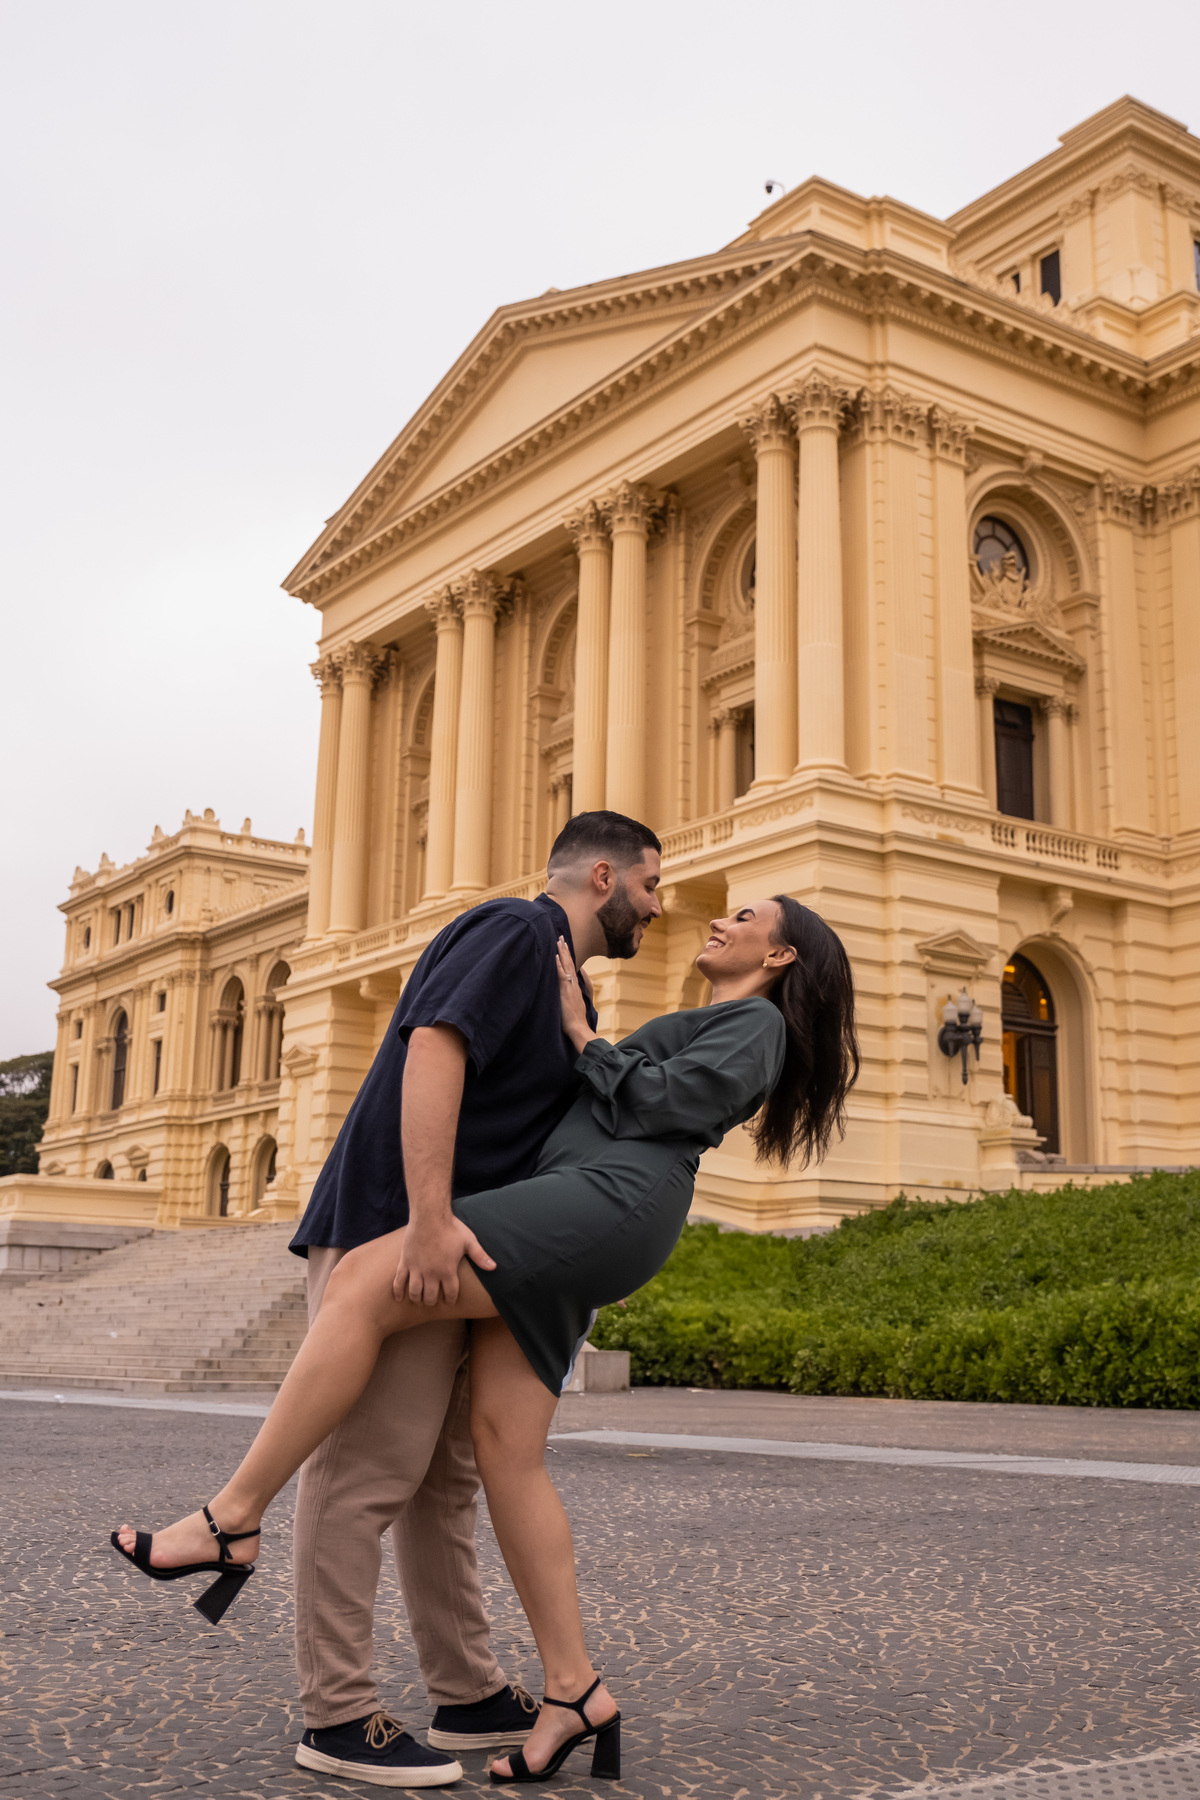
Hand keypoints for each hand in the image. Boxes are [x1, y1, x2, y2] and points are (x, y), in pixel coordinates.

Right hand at [393, 1214, 495, 1304]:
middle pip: (430, 1297)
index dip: (450, 1300)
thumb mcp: (469, 1241)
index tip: (449, 1302)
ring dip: (417, 1299)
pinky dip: (397, 1291)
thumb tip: (494, 1267)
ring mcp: (416, 1269)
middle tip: (432, 1301)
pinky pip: (398, 1281)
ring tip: (419, 1299)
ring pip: (414, 1292)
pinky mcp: (405, 1262)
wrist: (429, 1215)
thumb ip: (480, 1256)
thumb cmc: (451, 1227)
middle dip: (432, 1301)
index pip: (449, 1294)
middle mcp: (431, 1273)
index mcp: (447, 1271)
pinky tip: (398, 1299)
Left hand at [557, 936, 595, 1052]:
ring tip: (559, 941)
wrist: (578, 1027)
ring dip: (562, 953)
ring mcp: (570, 987)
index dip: (567, 957)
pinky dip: (558, 965)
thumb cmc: (574, 1020)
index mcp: (575, 986)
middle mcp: (573, 984)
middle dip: (565, 950)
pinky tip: (555, 956)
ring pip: (567, 966)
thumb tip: (567, 988)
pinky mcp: (566, 991)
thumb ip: (571, 994)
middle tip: (561, 937)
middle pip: (570, 963)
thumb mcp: (574, 1004)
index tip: (564, 946)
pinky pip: (562, 975)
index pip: (571, 967)